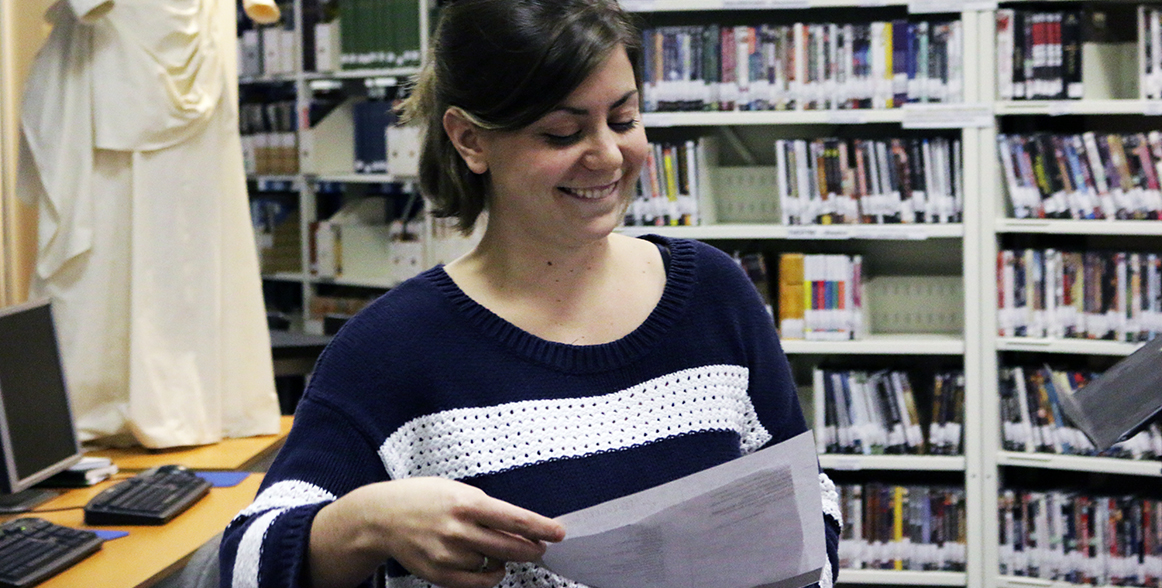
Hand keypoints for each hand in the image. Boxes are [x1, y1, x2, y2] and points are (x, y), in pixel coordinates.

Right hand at [309, 477, 566, 587]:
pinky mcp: (440, 575)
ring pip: (494, 565)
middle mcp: (458, 530)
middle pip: (510, 546)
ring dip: (503, 560)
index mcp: (466, 503)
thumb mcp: (457, 492)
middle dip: (531, 548)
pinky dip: (489, 576)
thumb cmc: (424, 499)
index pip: (513, 517)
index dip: (540, 526)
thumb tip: (521, 528)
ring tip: (492, 548)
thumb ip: (487, 510)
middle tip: (540, 547)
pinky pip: (478, 583)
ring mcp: (448, 555)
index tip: (559, 532)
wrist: (382, 518)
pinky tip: (488, 566)